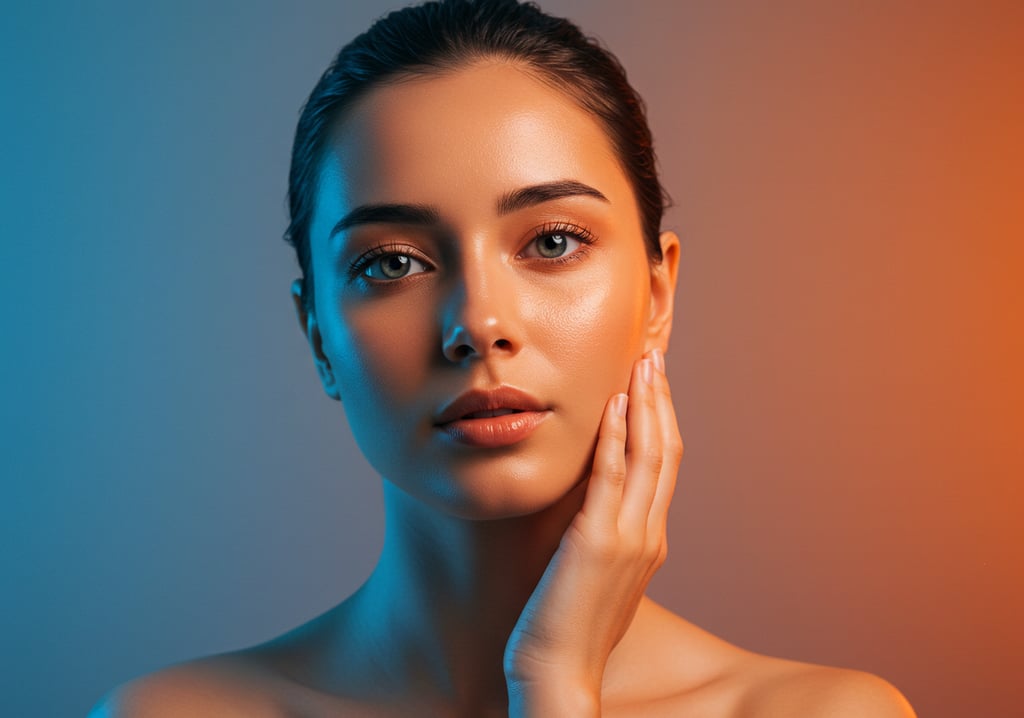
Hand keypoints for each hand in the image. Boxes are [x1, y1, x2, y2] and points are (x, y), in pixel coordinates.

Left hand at [504, 349, 683, 715]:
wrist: (559, 674)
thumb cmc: (568, 630)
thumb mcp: (598, 578)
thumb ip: (604, 540)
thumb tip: (593, 513)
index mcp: (649, 541)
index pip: (664, 467)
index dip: (661, 421)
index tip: (653, 385)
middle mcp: (649, 535)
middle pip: (667, 452)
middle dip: (661, 401)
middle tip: (653, 358)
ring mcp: (628, 538)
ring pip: (649, 456)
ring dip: (646, 405)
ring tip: (642, 364)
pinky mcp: (597, 542)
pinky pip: (612, 477)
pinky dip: (617, 436)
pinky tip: (614, 404)